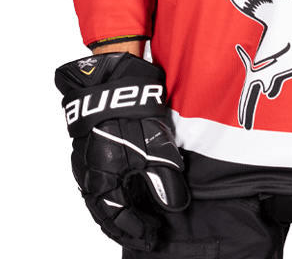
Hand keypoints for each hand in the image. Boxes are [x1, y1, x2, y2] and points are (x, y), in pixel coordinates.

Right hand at [55, 53, 189, 250]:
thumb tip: (176, 206)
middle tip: (147, 236)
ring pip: (101, 200)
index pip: (119, 220)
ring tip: (138, 220)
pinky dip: (113, 196)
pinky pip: (99, 184)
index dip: (137, 231)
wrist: (109, 83)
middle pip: (106, 215)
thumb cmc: (131, 115)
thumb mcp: (154, 148)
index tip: (154, 237)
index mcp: (102, 183)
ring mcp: (86, 164)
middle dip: (126, 228)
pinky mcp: (90, 151)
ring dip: (119, 213)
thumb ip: (165, 180)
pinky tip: (127, 194)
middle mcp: (89, 178)